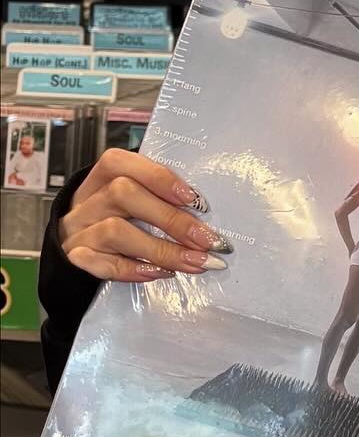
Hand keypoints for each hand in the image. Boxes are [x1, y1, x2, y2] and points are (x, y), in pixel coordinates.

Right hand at [58, 150, 227, 282]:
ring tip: (195, 262)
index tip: (194, 199)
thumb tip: (205, 212)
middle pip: (123, 194)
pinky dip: (135, 269)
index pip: (122, 163)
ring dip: (162, 250)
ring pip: (115, 231)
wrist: (72, 248)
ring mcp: (79, 230)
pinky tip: (161, 273)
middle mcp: (88, 201)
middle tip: (207, 240)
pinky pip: (103, 264)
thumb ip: (161, 197)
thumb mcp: (135, 197)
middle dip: (171, 219)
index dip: (159, 178)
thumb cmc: (117, 217)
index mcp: (105, 176)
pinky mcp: (77, 258)